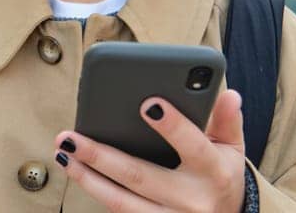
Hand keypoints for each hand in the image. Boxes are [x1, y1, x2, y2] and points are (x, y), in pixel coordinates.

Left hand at [54, 90, 247, 211]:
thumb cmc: (222, 175)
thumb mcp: (232, 148)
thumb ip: (228, 120)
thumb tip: (228, 94)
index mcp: (214, 172)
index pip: (193, 146)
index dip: (172, 126)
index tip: (148, 104)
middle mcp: (191, 200)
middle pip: (140, 177)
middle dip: (101, 156)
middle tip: (71, 137)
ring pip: (121, 202)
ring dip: (87, 178)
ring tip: (64, 154)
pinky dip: (98, 194)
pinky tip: (77, 173)